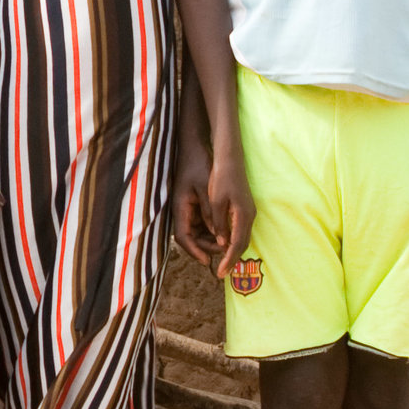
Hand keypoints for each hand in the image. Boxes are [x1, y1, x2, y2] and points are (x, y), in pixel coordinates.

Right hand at [170, 142, 214, 265]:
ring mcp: (187, 209)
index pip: (184, 239)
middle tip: (224, 251)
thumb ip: (211, 214)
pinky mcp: (193, 205)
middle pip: (191, 239)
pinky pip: (201, 223)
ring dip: (210, 239)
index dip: (195, 253)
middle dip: (206, 247)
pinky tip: (224, 229)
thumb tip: (219, 236)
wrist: (194, 146)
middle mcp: (181, 211)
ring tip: (227, 242)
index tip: (208, 262)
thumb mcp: (207, 190)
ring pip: (197, 233)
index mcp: (180, 208)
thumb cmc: (200, 164)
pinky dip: (212, 229)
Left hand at [205, 150, 256, 276]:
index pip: (237, 245)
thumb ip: (219, 223)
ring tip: (222, 262)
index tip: (221, 273)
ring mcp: (249, 212)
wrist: (230, 159)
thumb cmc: (221, 178)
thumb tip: (221, 243)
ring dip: (233, 251)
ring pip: (242, 237)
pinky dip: (233, 240)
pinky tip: (224, 244)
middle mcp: (249, 215)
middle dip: (232, 259)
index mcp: (242, 215)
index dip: (229, 260)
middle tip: (221, 272)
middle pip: (242, 244)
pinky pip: (241, 230)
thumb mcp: (215, 202)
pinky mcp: (245, 208)